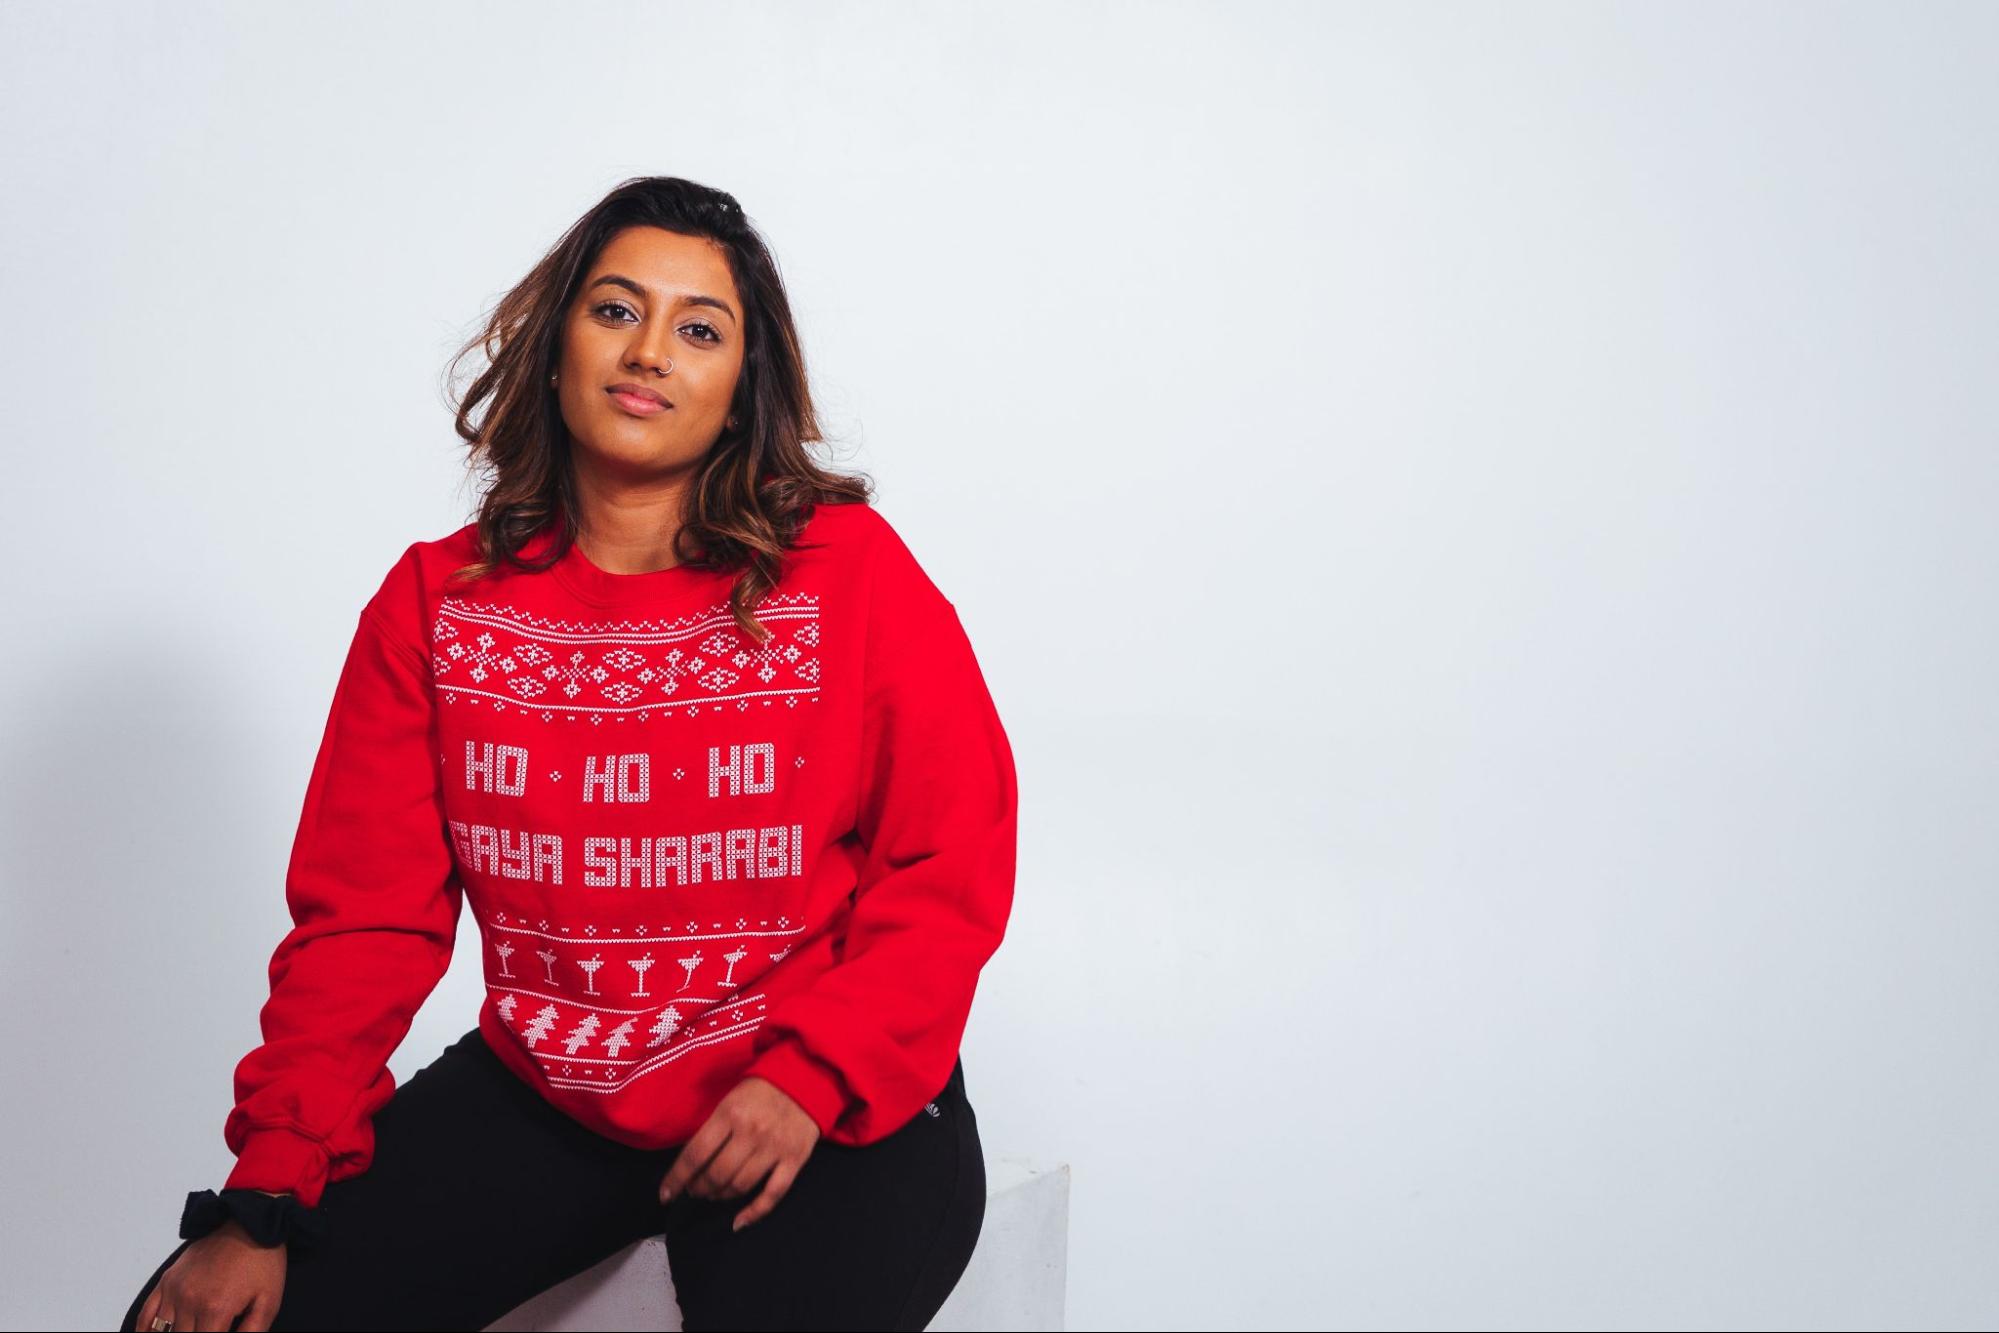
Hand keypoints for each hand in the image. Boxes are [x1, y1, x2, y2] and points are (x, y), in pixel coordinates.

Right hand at [131, 1220, 286, 1331]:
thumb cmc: (262, 1262)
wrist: (249, 1223)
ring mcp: (174, 1290)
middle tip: (205, 1332)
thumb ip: (252, 1332)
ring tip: (187, 1332)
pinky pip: (147, 1314)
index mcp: (215, 1309)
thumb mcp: (269, 1300)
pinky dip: (144, 1332)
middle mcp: (189, 1301)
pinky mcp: (167, 1281)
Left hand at [658, 1075, 820, 1230]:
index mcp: (730, 1113)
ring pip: (739, 1186)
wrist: (808, 1076)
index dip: (677, 1178)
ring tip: (713, 1194)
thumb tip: (693, 1160)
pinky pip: (773, 1194)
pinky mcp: (795, 1159)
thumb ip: (713, 1126)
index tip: (665, 1194)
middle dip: (699, 1188)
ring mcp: (774, 1148)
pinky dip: (754, 1213)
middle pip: (716, 1175)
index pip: (696, 1154)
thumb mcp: (731, 1098)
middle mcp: (751, 1133)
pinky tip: (738, 1222)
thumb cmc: (763, 1088)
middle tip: (694, 1189)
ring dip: (720, 1196)